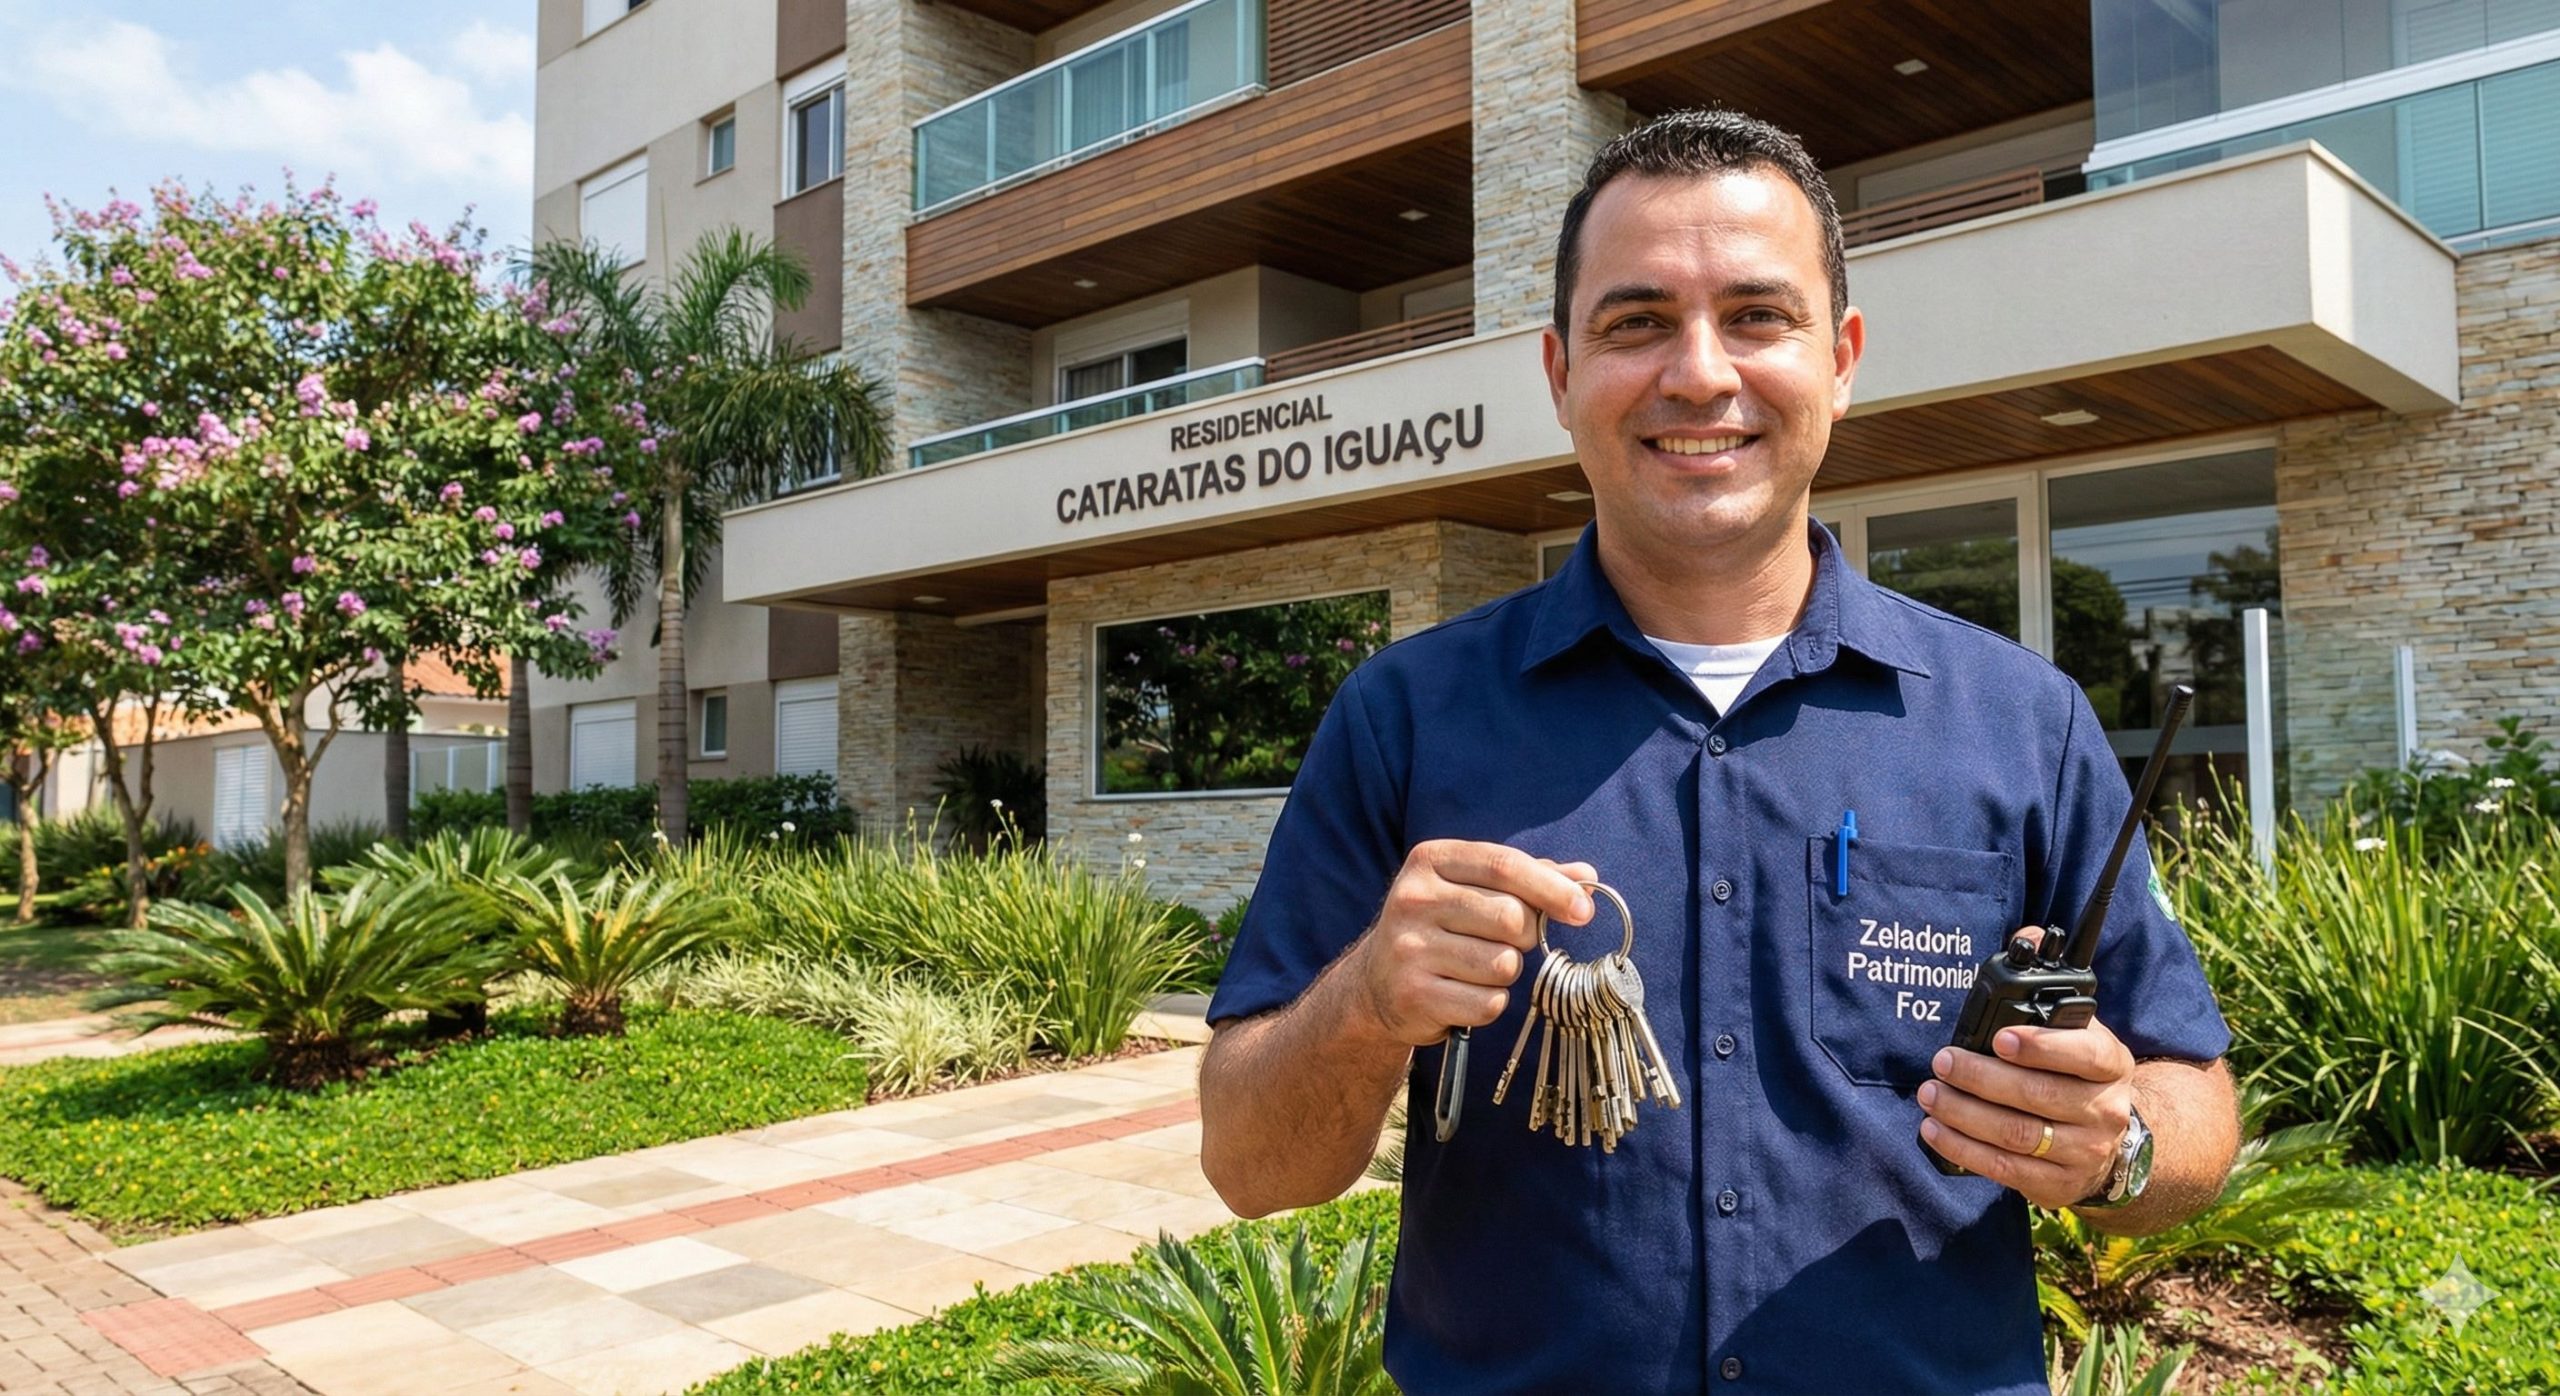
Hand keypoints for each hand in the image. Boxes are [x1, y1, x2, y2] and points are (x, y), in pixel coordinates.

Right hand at [1340, 841, 1595, 1046]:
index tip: (1584, 910)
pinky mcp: (1413, 996)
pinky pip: (1489, 1003)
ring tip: (1476, 968)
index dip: (1553, 888)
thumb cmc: (1441, 926)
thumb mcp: (1472, 888)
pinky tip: (1464, 994)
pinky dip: (1490, 1003)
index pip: (1505, 866)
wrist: (1375, 982)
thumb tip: (1585, 876)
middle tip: (1506, 942)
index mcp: (1430, 861)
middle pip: (1511, 918)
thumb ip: (1528, 878)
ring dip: (1505, 972)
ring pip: (1503, 964)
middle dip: (1526, 936)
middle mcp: (1412, 899)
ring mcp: (1409, 949)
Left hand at [1917, 1002, 2136, 1209]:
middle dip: (1981, 1077)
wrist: (2103, 1142)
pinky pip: (2004, 1167)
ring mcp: (2086, 1152)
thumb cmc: (2075, 1078)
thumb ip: (2049, 1024)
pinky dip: (1963, 1148)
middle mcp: (2106, 1111)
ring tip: (1931, 1095)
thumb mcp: (2079, 1044)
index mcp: (2112, 1067)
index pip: (2086, 1054)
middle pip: (2038, 1094)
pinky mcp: (2060, 1184)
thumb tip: (1996, 1013)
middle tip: (1944, 1062)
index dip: (2041, 1047)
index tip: (1999, 1039)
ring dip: (1963, 1113)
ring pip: (2016, 1133)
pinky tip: (1935, 1130)